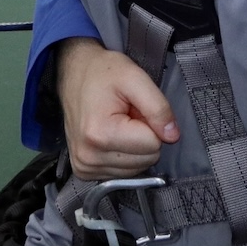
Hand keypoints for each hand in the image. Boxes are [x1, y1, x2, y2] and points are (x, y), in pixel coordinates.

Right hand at [57, 37, 179, 180]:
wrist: (73, 74)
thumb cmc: (104, 72)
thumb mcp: (135, 77)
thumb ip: (158, 107)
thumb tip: (173, 137)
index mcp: (101, 135)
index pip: (153, 145)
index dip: (150, 123)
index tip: (134, 107)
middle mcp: (89, 158)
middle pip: (146, 160)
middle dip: (143, 136)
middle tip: (127, 114)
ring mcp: (85, 167)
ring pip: (137, 169)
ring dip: (134, 146)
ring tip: (118, 123)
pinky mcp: (84, 172)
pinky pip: (123, 173)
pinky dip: (123, 155)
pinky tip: (111, 136)